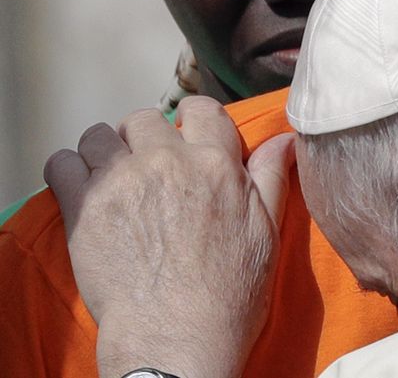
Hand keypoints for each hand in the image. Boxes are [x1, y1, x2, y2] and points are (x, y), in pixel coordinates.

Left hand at [44, 96, 294, 377]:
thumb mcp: (266, 234)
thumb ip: (272, 178)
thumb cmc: (228, 296)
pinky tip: (84, 191)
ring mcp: (122, 182)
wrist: (176, 341)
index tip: (188, 135)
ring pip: (102, 135)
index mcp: (215, 165)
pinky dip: (70, 171)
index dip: (194, 120)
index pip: (200, 110)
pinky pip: (63, 163)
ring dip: (108, 152)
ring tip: (115, 180)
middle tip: (150, 169)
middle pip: (146, 119)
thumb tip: (283, 139)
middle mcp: (167, 163)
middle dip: (148, 138)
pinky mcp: (85, 208)